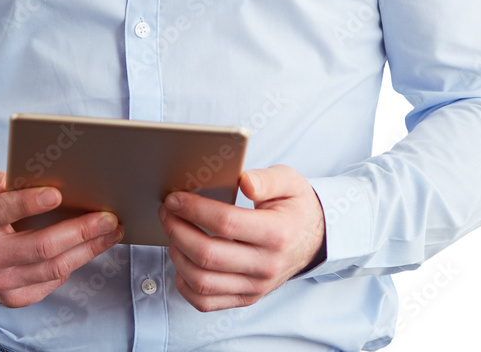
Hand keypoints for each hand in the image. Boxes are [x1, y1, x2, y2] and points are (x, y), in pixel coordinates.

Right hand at [0, 167, 123, 306]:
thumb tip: (8, 179)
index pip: (2, 212)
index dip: (28, 203)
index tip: (56, 194)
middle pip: (40, 246)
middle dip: (79, 230)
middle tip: (107, 216)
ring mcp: (2, 283)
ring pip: (53, 268)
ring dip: (88, 249)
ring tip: (112, 231)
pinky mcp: (16, 298)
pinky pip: (52, 281)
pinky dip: (75, 262)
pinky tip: (92, 246)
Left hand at [158, 164, 325, 311]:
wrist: (314, 238)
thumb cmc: (296, 206)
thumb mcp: (289, 182)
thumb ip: (266, 179)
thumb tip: (244, 181)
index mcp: (277, 233)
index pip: (226, 224)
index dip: (194, 209)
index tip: (175, 198)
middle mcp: (266, 265)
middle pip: (208, 255)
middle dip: (178, 230)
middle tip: (166, 211)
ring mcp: (256, 286)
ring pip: (203, 282)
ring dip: (177, 255)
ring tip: (172, 231)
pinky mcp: (247, 297)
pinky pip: (207, 302)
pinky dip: (185, 284)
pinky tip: (181, 260)